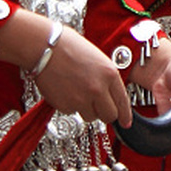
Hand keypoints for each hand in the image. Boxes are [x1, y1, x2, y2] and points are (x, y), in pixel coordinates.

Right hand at [0, 13, 131, 125]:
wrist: (45, 48)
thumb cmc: (70, 48)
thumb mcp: (98, 60)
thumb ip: (106, 79)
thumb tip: (109, 96)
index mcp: (110, 74)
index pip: (122, 102)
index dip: (125, 115)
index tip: (125, 123)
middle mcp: (98, 89)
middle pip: (108, 116)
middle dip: (104, 113)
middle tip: (99, 107)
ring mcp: (81, 99)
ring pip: (90, 117)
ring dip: (86, 109)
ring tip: (78, 92)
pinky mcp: (65, 106)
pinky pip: (72, 112)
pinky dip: (70, 105)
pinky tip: (66, 90)